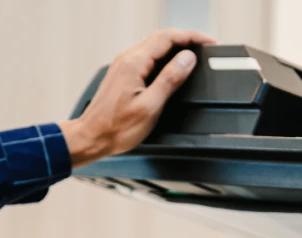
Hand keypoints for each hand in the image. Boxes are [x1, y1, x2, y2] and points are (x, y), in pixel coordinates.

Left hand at [59, 29, 215, 167]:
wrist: (92, 136)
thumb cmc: (117, 128)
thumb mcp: (150, 106)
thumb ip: (170, 79)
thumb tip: (187, 59)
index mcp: (134, 63)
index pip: (168, 38)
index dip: (191, 37)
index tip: (209, 42)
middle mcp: (127, 58)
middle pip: (160, 37)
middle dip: (185, 38)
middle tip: (204, 46)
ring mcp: (123, 64)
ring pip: (153, 44)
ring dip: (174, 45)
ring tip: (192, 53)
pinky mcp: (122, 72)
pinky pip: (146, 55)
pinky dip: (163, 55)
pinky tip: (171, 64)